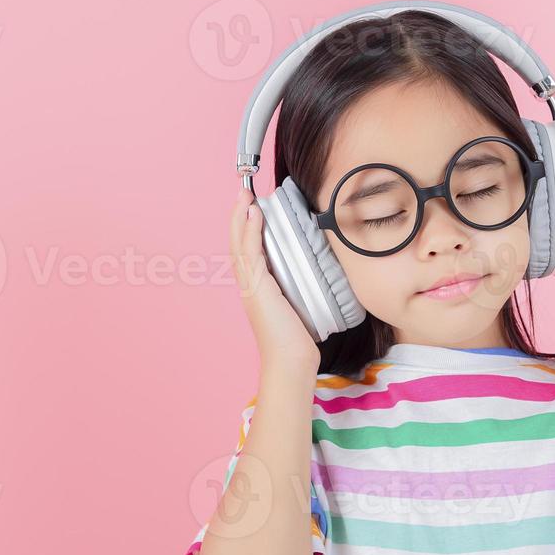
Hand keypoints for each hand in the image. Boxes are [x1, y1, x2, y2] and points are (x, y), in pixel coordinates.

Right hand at [230, 187, 321, 372]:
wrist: (291, 362)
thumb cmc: (297, 340)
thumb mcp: (299, 305)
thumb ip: (300, 287)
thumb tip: (317, 269)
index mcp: (256, 287)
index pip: (246, 250)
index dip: (246, 226)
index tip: (252, 205)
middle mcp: (248, 285)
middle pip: (237, 242)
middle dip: (240, 215)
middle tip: (244, 191)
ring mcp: (249, 287)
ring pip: (240, 244)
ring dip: (242, 217)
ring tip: (246, 196)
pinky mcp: (256, 289)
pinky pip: (251, 254)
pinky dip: (251, 232)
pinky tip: (255, 216)